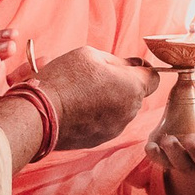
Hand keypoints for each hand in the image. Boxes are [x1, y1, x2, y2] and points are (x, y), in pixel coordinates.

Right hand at [32, 45, 153, 149]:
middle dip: (122, 85)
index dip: (142, 70)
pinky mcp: (101, 139)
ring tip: (83, 94)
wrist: (41, 114)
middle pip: (135, 94)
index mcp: (132, 87)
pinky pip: (106, 123)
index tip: (127, 67)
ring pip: (120, 110)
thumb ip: (118, 61)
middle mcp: (130, 111)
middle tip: (97, 78)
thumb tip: (132, 65)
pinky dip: (97, 115)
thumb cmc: (65, 79)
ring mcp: (116, 128)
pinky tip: (79, 108)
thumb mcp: (91, 55)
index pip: (154, 77)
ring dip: (109, 101)